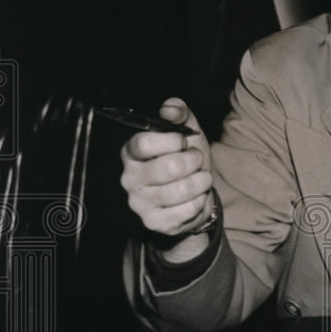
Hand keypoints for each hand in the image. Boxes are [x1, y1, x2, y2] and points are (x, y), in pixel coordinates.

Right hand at [119, 97, 213, 261]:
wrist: (197, 192)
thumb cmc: (187, 158)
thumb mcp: (187, 131)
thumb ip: (178, 114)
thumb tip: (170, 109)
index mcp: (132, 152)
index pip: (144, 143)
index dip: (172, 141)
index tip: (184, 141)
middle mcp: (129, 177)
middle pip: (167, 167)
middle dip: (193, 161)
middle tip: (196, 160)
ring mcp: (139, 202)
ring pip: (180, 190)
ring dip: (200, 181)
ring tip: (200, 178)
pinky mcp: (154, 222)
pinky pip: (187, 210)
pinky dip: (200, 201)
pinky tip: (195, 197)